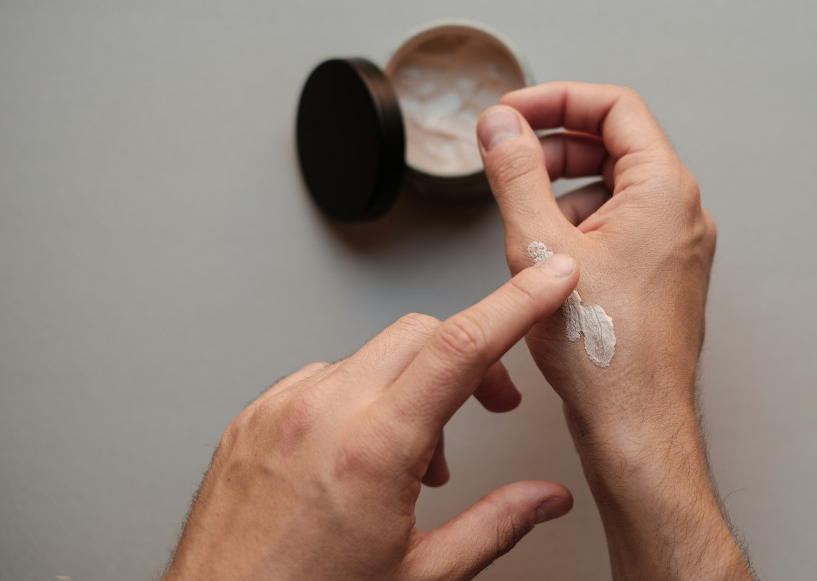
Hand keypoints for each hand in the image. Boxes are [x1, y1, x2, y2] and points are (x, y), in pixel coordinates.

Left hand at [163, 255, 579, 580]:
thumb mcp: (421, 576)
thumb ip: (495, 525)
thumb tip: (545, 499)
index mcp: (372, 450)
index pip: (461, 347)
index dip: (516, 304)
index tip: (548, 280)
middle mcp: (322, 414)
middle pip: (422, 334)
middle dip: (471, 355)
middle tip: (491, 402)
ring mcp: (281, 409)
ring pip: (372, 355)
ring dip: (412, 386)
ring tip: (414, 456)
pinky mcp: (253, 416)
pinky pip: (324, 377)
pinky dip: (359, 398)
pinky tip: (359, 450)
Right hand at [477, 83, 751, 579]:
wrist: (634, 426)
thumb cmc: (604, 352)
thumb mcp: (540, 246)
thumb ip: (515, 174)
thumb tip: (500, 127)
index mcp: (664, 191)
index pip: (615, 108)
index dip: (557, 99)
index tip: (514, 111)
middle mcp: (680, 214)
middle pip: (616, 144)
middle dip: (555, 144)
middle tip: (509, 155)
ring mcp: (674, 247)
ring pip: (615, 188)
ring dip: (564, 186)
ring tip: (522, 214)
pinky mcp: (660, 276)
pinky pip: (620, 227)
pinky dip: (579, 224)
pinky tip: (546, 255)